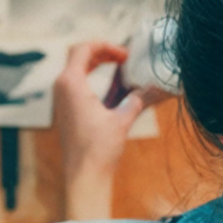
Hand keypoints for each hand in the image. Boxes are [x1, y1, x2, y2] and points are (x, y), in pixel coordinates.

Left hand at [55, 42, 162, 221]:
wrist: (84, 176)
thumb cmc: (99, 149)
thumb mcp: (123, 119)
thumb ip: (140, 99)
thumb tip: (161, 87)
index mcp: (71, 83)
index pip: (83, 48)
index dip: (106, 46)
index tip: (125, 55)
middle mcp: (61, 88)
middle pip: (78, 56)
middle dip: (102, 53)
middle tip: (124, 58)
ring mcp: (61, 101)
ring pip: (76, 70)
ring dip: (97, 65)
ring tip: (120, 69)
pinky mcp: (65, 112)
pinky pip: (76, 85)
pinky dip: (93, 80)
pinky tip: (111, 89)